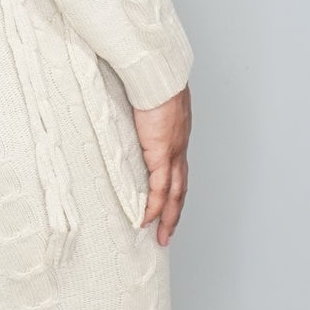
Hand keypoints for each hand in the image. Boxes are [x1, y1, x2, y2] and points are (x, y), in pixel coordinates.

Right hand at [133, 87, 190, 246]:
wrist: (158, 73)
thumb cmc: (150, 80)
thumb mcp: (147, 101)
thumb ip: (140, 112)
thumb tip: (127, 111)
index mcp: (177, 136)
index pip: (178, 170)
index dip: (175, 190)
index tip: (170, 205)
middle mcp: (179, 148)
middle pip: (181, 188)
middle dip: (176, 212)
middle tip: (168, 232)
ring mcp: (172, 152)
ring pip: (174, 194)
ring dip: (169, 217)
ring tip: (161, 236)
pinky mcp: (161, 153)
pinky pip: (159, 188)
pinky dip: (154, 206)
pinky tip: (147, 220)